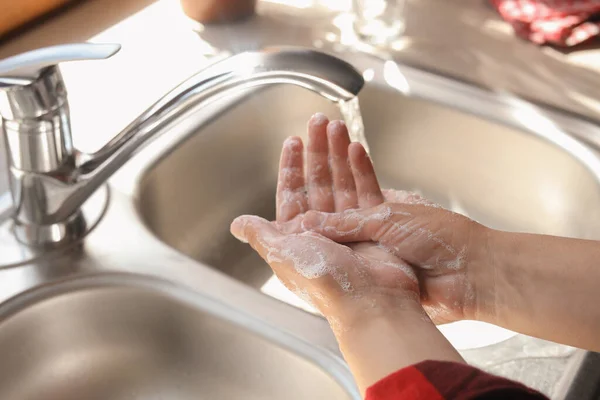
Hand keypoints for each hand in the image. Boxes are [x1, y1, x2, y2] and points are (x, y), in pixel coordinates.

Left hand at [231, 114, 464, 391]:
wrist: (370, 303)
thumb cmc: (325, 282)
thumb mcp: (283, 254)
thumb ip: (261, 235)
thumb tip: (237, 225)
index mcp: (297, 236)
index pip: (290, 193)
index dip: (290, 166)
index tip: (293, 141)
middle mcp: (321, 229)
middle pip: (316, 181)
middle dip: (316, 151)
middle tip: (318, 122)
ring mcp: (348, 227)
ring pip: (339, 181)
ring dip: (337, 154)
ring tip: (336, 126)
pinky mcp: (372, 225)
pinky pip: (365, 190)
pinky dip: (360, 169)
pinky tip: (356, 148)